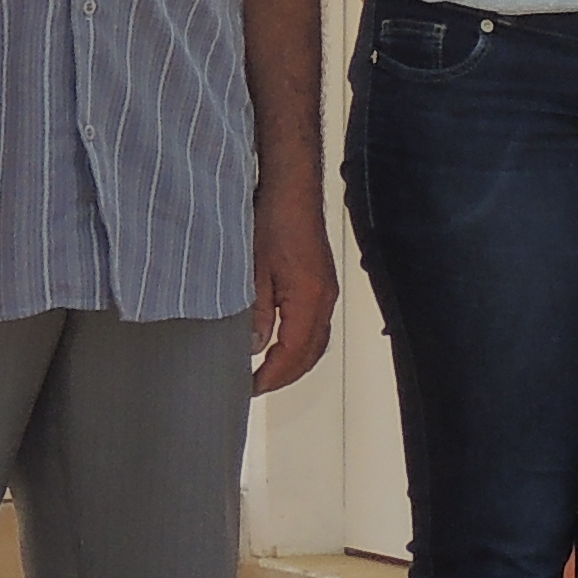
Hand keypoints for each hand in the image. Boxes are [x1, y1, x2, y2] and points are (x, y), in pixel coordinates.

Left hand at [247, 178, 337, 396]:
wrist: (292, 189)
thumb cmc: (274, 219)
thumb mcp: (253, 269)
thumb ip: (256, 312)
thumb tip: (254, 345)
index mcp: (308, 299)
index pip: (293, 353)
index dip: (272, 376)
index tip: (251, 388)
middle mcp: (324, 299)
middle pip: (311, 354)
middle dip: (285, 376)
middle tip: (257, 386)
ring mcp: (326, 291)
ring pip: (317, 342)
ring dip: (294, 362)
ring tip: (266, 371)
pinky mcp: (322, 283)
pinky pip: (317, 325)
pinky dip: (300, 343)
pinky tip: (280, 343)